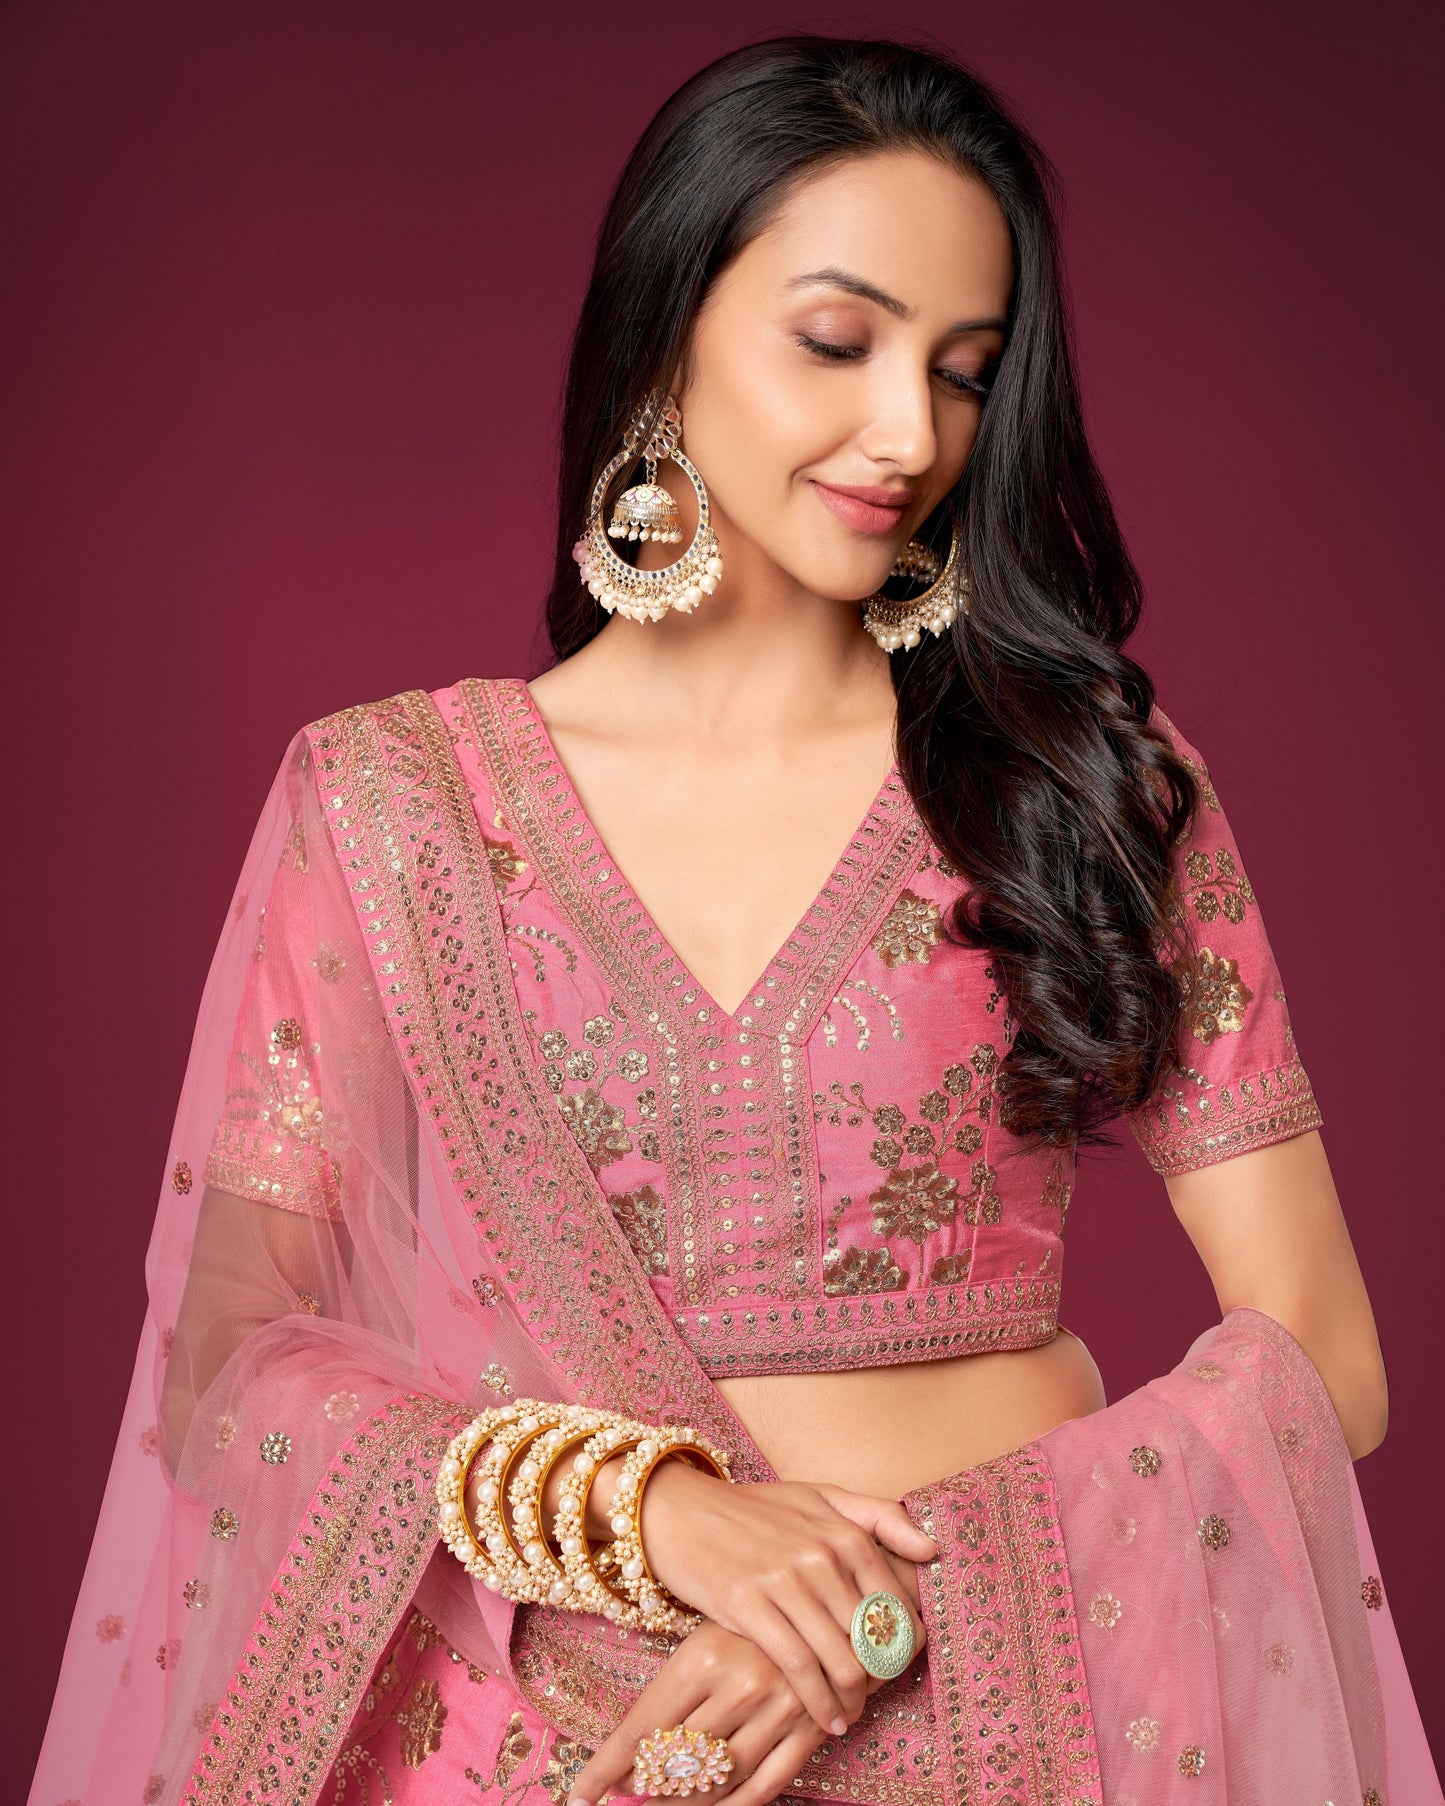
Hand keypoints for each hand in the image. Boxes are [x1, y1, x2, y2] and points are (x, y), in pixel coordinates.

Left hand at [565, 1615, 899, 1805]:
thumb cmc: (760, 1597)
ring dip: (690, 1801)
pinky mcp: (812, 1726)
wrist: (838, 1576)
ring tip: (665, 1804)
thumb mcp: (711, 1624)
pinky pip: (769, 1785)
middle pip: (677, 1763)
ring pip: (721, 1780)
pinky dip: (739, 1805)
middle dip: (648, 1789)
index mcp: (703, 1654)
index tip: (580, 1795)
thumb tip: (631, 1745)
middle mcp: (738, 1684)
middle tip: (629, 1796)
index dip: (608, 1768)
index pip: (642, 1728)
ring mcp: (778, 1708)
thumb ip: (675, 1683)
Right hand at [633, 1464, 931, 1734]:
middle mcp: (821, 1554)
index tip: (898, 1666)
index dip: (904, 1646)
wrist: (681, 1510)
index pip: (898, 1604)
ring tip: (851, 1715)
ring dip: (852, 1699)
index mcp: (844, 1530)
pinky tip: (826, 1720)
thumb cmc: (753, 1508)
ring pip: (840, 1659)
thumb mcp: (817, 1496)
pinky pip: (799, 1668)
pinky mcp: (748, 1605)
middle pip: (872, 1639)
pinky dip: (819, 1703)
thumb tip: (931, 1549)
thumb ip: (878, 1515)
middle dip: (878, 1679)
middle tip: (872, 1698)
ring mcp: (784, 1580)